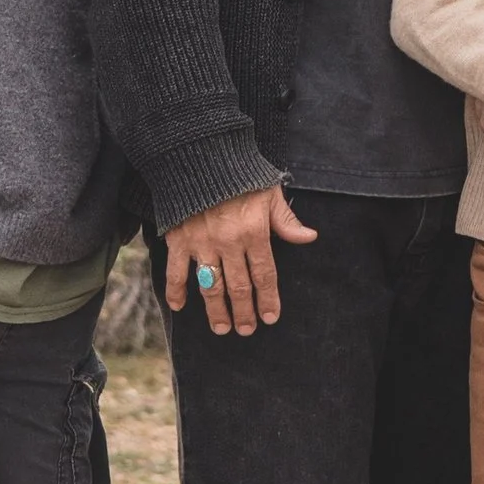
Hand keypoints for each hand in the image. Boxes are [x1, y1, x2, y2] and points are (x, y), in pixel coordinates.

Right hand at [163, 186, 316, 334]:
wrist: (201, 153)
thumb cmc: (240, 172)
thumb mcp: (269, 193)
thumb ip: (286, 220)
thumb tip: (309, 237)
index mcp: (254, 232)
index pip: (264, 275)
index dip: (268, 299)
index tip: (270, 317)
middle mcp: (229, 242)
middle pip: (238, 286)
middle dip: (244, 311)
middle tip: (247, 329)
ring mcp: (201, 243)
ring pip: (210, 286)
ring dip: (216, 310)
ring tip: (222, 328)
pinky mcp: (178, 238)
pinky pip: (175, 271)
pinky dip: (175, 290)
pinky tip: (179, 307)